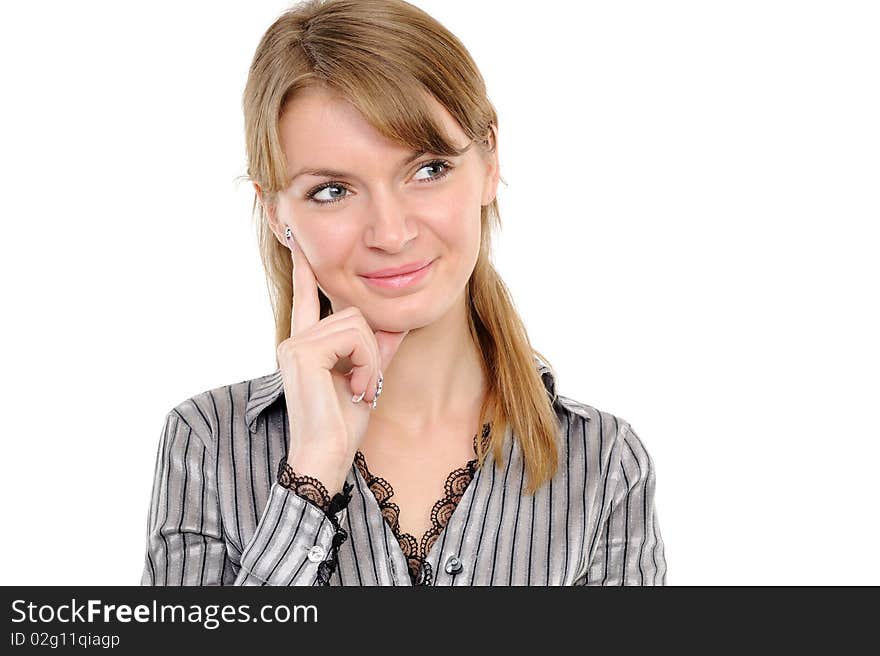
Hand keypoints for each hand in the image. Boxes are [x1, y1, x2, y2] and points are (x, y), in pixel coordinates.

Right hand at [276, 229, 409, 493]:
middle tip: (364, 387)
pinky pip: (354, 338)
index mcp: (305, 345)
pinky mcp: (303, 352)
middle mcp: (295, 340)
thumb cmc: (341, 427)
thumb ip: (376, 350)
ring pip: (357, 324)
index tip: (299, 245)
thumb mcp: (365, 380)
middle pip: (353, 313)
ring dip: (370, 360)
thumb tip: (396, 325)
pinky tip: (355, 389)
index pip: (307, 300)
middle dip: (371, 349)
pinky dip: (366, 364)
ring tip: (358, 390)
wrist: (325, 456)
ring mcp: (295, 345)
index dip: (306, 273)